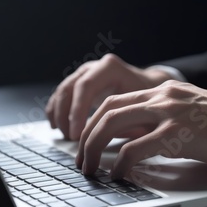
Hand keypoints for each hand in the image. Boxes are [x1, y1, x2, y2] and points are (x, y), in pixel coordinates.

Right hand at [45, 54, 171, 139]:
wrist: (150, 86)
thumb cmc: (149, 97)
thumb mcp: (144, 106)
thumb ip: (127, 119)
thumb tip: (108, 137)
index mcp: (110, 68)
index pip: (86, 86)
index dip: (78, 111)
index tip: (78, 134)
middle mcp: (94, 67)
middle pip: (70, 88)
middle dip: (67, 116)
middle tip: (72, 138)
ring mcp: (85, 74)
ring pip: (62, 92)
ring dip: (60, 115)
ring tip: (66, 137)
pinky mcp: (79, 83)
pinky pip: (61, 95)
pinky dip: (56, 111)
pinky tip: (57, 128)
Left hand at [76, 80, 206, 178]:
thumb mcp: (187, 111)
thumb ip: (162, 118)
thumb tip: (137, 138)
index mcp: (162, 91)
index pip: (116, 101)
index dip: (95, 122)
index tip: (87, 141)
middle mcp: (161, 96)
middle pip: (108, 110)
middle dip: (87, 136)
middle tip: (81, 159)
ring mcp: (168, 113)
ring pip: (114, 124)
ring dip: (95, 148)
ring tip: (90, 168)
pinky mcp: (176, 134)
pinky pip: (135, 148)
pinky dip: (120, 162)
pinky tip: (118, 174)